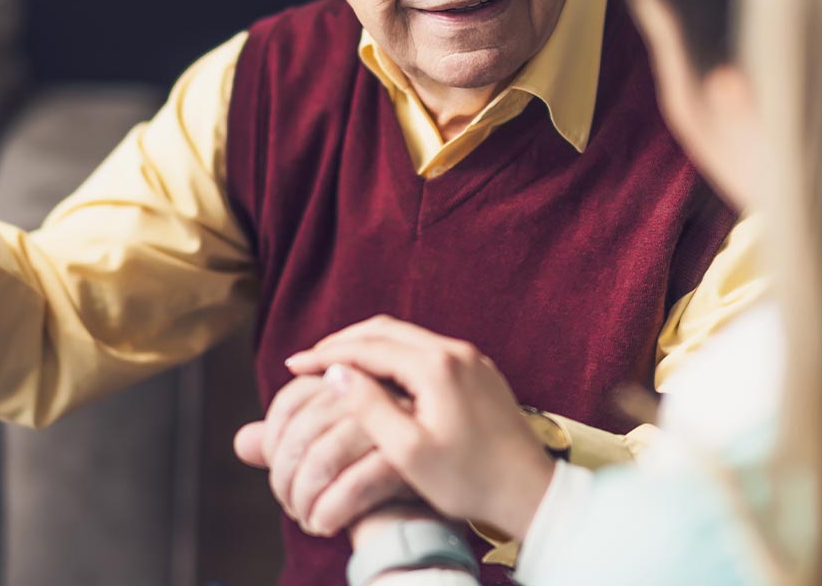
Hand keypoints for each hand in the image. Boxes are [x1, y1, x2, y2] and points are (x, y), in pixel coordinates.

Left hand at [233, 374, 416, 535]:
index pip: (291, 399)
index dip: (274, 440)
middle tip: (288, 504)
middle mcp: (372, 391)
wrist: (426, 510)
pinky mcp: (408, 459)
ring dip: (304, 498)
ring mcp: (393, 421)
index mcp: (349, 380)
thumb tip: (243, 442)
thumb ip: (286, 446)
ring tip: (305, 518)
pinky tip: (323, 526)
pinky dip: (329, 511)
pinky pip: (354, 484)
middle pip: (304, 429)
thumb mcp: (326, 458)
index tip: (277, 473)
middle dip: (285, 476)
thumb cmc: (371, 479)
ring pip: (324, 457)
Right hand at [286, 315, 555, 540]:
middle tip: (308, 360)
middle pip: (385, 330)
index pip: (367, 347)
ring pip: (406, 337)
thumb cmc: (469, 480)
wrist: (529, 490)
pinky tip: (379, 376)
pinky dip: (393, 355)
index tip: (293, 366)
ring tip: (336, 366)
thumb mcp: (408, 451)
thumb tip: (336, 374)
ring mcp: (470, 358)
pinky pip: (425, 349)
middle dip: (343, 342)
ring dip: (368, 346)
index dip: (326, 355)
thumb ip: (369, 408)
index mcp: (435, 366)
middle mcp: (454, 351)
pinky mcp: (479, 371)